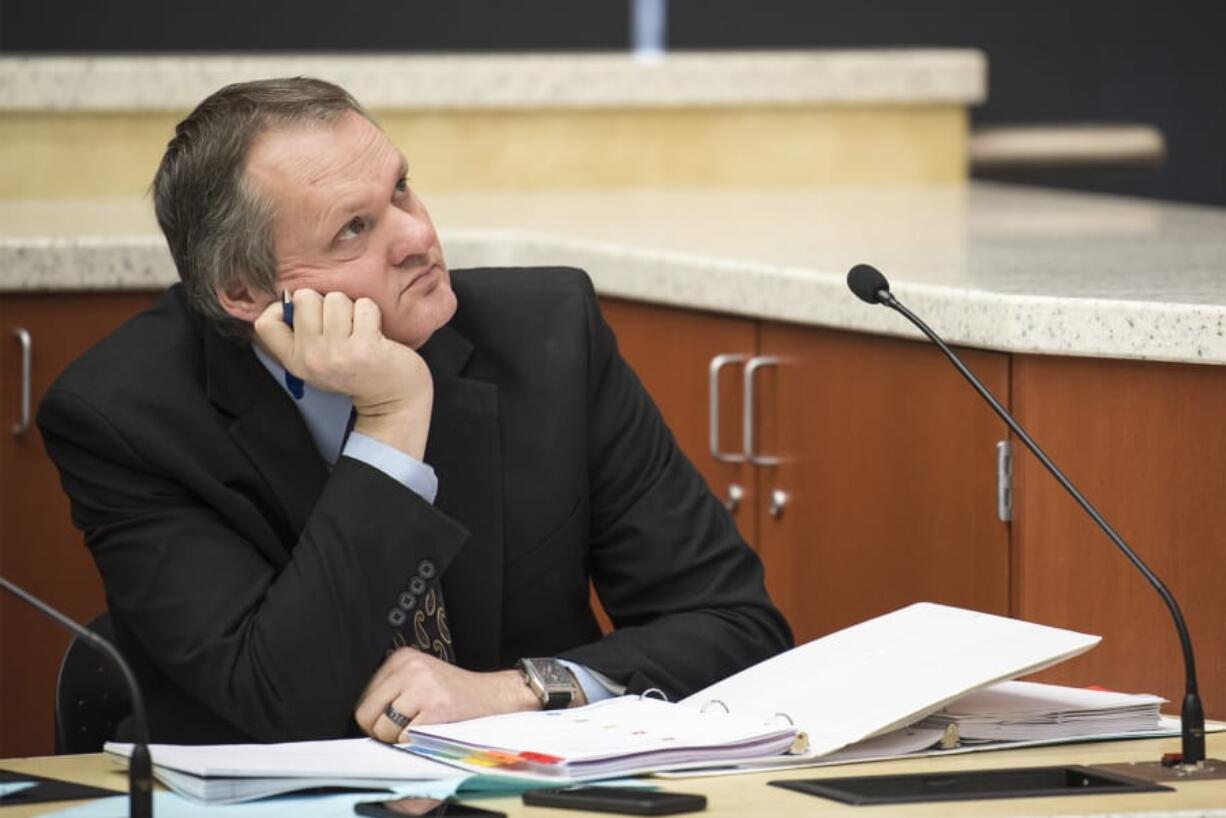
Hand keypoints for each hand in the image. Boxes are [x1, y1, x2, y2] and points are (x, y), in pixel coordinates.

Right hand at [254, 290, 432, 458]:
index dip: (281, 307)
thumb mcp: (319, 362)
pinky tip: (375, 332)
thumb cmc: (358, 372)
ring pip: (335, 298)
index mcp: (296, 361)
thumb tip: (290, 296)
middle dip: (325, 302)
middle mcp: (312, 358)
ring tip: (360, 329)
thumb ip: (302, 336)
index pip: (265, 323)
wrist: (394, 400)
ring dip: (351, 307)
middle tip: (342, 323)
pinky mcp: (365, 346)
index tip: (304, 312)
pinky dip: (372, 313)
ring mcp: (338, 353)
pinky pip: (364, 305)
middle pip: (304, 298)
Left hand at [354, 648, 541, 742]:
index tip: (395, 720)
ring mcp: (422, 686)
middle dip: (381, 731)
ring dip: (398, 740)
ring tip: (420, 728)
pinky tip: (432, 731)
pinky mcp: (434, 707)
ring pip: (382, 729)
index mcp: (401, 658)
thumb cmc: (454, 695)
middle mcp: (409, 667)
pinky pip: (404, 738)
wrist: (494, 697)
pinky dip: (415, 744)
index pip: (362, 699)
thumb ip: (390, 692)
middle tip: (405, 729)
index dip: (376, 718)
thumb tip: (360, 720)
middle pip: (366, 714)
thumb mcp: (419, 679)